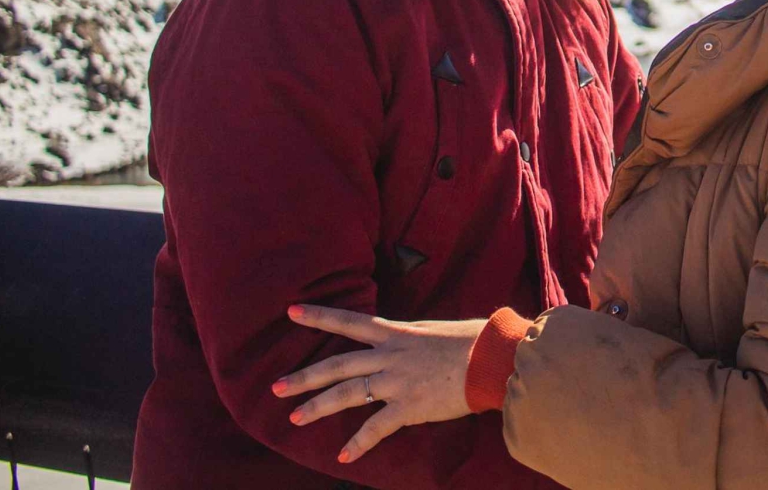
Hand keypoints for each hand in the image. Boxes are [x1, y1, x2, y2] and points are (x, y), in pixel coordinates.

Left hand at [273, 304, 486, 462]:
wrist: (491, 358)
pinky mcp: (409, 407)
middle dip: (304, 377)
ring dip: (318, 407)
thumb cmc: (472, 340)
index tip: (292, 313)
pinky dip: (359, 443)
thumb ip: (412, 338)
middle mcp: (389, 356)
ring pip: (347, 394)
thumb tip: (405, 343)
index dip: (319, 317)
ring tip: (295, 417)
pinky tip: (344, 455)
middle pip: (337, 365)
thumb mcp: (434, 330)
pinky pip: (376, 428)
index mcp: (396, 333)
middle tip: (276, 387)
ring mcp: (396, 382)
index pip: (349, 322)